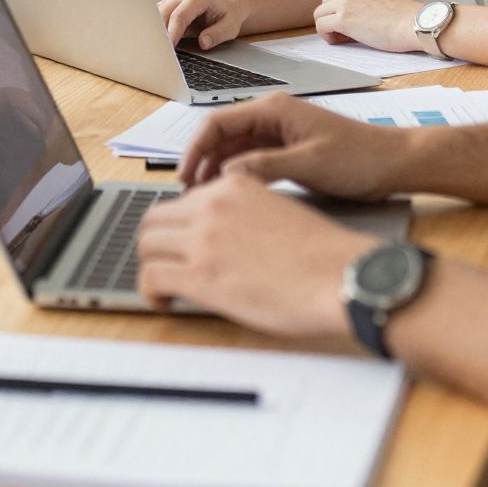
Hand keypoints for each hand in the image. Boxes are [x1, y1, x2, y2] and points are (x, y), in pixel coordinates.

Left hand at [137, 172, 370, 334]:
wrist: (340, 275)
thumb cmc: (323, 253)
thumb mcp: (279, 211)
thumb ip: (246, 214)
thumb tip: (228, 238)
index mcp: (235, 186)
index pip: (184, 200)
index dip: (181, 226)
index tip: (183, 244)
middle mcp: (213, 205)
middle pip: (156, 218)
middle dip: (158, 243)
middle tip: (168, 264)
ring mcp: (203, 238)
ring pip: (147, 244)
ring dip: (151, 265)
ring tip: (165, 286)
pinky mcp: (200, 274)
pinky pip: (150, 276)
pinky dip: (150, 290)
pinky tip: (163, 301)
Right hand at [158, 0, 246, 49]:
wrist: (225, 7)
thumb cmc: (227, 17)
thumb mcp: (230, 27)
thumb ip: (217, 34)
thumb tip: (203, 42)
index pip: (180, 16)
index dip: (172, 33)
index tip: (169, 49)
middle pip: (162, 14)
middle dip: (159, 34)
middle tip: (158, 54)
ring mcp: (171, 0)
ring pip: (154, 16)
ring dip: (154, 33)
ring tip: (155, 50)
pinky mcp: (166, 6)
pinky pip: (154, 18)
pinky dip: (153, 31)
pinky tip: (155, 44)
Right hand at [179, 92, 411, 196]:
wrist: (395, 163)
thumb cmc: (360, 159)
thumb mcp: (310, 165)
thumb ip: (266, 166)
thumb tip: (226, 174)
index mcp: (275, 110)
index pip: (218, 122)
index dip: (195, 148)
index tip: (183, 176)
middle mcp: (273, 117)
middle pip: (222, 135)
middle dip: (201, 161)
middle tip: (186, 194)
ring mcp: (280, 133)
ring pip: (234, 149)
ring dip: (216, 170)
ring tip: (202, 199)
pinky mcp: (288, 150)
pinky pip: (251, 160)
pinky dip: (237, 175)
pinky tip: (230, 195)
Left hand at [314, 0, 422, 51]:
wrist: (414, 25)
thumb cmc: (404, 19)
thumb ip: (364, 1)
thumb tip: (350, 16)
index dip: (341, 12)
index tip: (353, 24)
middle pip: (325, 3)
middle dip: (332, 18)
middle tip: (346, 33)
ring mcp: (346, 1)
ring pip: (319, 14)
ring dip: (328, 27)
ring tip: (343, 38)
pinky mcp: (344, 18)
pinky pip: (321, 26)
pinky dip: (326, 36)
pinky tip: (340, 41)